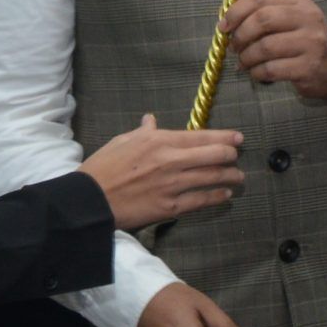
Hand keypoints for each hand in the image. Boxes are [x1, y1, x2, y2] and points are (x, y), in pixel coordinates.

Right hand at [81, 114, 244, 229]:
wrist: (87, 200)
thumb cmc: (102, 168)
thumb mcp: (121, 142)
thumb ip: (143, 132)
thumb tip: (151, 120)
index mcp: (159, 141)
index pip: (201, 136)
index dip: (225, 137)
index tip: (238, 139)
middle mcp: (171, 161)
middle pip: (215, 155)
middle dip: (231, 155)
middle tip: (237, 157)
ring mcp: (172, 185)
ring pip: (213, 177)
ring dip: (231, 177)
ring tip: (238, 177)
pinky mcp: (170, 207)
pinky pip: (202, 200)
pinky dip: (218, 196)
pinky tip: (225, 195)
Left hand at [222, 0, 326, 99]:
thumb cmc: (302, 42)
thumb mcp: (289, 20)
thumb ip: (262, 15)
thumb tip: (226, 24)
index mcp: (300, 2)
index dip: (237, 11)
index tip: (224, 26)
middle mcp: (309, 18)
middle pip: (263, 19)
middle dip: (241, 35)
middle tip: (235, 47)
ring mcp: (311, 42)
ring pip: (264, 47)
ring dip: (246, 57)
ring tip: (244, 62)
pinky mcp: (309, 66)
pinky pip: (271, 69)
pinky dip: (256, 73)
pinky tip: (257, 73)